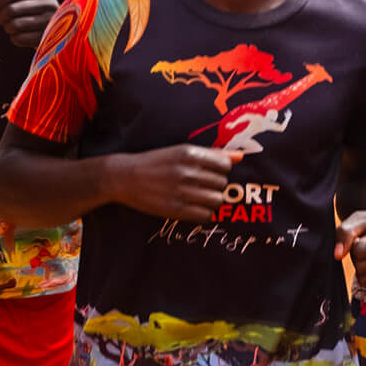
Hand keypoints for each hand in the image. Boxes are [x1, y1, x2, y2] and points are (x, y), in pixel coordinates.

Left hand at [0, 0, 58, 47]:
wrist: (58, 31)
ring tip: (10, 28)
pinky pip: (19, 39)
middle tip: (1, 20)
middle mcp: (48, 4)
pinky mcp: (46, 38)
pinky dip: (14, 38)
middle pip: (11, 10)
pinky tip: (18, 36)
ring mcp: (49, 22)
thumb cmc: (36, 11)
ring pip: (14, 25)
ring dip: (7, 28)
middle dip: (1, 17)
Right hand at [104, 146, 238, 222]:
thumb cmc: (156, 162)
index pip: (225, 165)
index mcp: (189, 154)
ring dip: (212, 200)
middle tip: (202, 186)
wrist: (125, 177)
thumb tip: (240, 156)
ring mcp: (181, 191)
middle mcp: (186, 171)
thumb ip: (211, 153)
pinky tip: (194, 207)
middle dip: (216, 186)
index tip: (211, 173)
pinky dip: (204, 213)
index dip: (221, 171)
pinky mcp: (175, 209)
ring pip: (217, 200)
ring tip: (199, 197)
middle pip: (222, 184)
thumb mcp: (181, 151)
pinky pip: (205, 215)